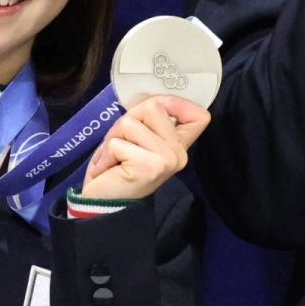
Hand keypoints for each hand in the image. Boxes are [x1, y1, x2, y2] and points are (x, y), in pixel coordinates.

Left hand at [79, 95, 210, 201]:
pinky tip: (111, 169)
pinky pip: (117, 142)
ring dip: (114, 138)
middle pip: (153, 105)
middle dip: (129, 120)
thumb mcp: (137, 137)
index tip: (154, 112)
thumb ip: (148, 118)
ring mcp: (168, 160)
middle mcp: (180, 154)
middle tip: (123, 144)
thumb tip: (149, 100)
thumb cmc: (118, 168)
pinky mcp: (149, 167)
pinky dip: (107, 154)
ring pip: (131, 122)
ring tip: (116, 157)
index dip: (175, 103)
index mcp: (180, 146)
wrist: (105, 205)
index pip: (200, 116)